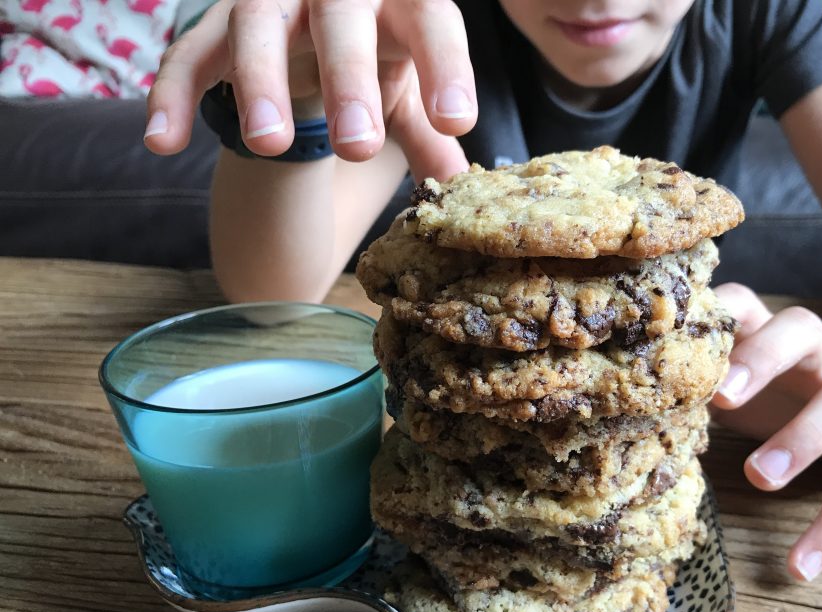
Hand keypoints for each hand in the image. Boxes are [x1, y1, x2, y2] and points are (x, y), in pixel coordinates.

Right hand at [144, 0, 474, 181]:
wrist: (317, 18)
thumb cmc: (374, 51)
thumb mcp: (407, 91)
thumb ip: (428, 134)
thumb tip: (457, 183)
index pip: (431, 21)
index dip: (445, 68)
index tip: (455, 121)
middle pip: (341, 17)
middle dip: (349, 78)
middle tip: (358, 147)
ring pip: (257, 22)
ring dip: (260, 80)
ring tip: (268, 144)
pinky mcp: (217, 25)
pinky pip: (189, 52)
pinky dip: (173, 93)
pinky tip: (164, 142)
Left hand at [710, 284, 821, 581]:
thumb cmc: (784, 389)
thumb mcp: (744, 377)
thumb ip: (698, 382)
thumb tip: (621, 408)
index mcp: (775, 329)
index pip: (745, 302)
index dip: (719, 313)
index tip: (681, 336)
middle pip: (800, 331)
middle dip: (762, 359)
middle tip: (721, 397)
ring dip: (802, 437)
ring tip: (759, 476)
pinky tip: (800, 567)